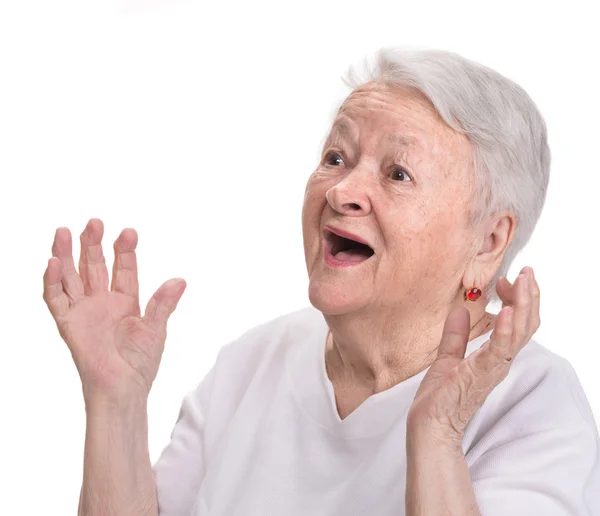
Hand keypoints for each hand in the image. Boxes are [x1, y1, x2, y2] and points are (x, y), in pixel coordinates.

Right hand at [43, 218, 185, 399]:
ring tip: (63, 231)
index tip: (129, 232)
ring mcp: (84, 311)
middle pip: (94, 266)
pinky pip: (56, 300)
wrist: (123, 389)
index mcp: (126, 301)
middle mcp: (103, 302)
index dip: (125, 250)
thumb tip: (180, 281)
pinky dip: (52, 282)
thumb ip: (163, 304)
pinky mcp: (69, 324)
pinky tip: (53, 263)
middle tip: (95, 222)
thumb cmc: (140, 363)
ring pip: (71, 276)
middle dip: (93, 244)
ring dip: (66, 254)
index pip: (123, 268)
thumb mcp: (156, 329)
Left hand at [406, 267, 539, 444]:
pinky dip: (506, 330)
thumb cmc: (439, 397)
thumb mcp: (447, 357)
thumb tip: (459, 310)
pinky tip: (506, 311)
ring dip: (523, 305)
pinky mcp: (480, 374)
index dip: (516, 300)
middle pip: (526, 325)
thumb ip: (455, 335)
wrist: (428, 424)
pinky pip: (500, 351)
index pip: (516, 324)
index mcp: (493, 356)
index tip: (505, 280)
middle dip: (528, 296)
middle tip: (526, 272)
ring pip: (520, 333)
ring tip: (522, 281)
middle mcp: (499, 361)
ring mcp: (492, 368)